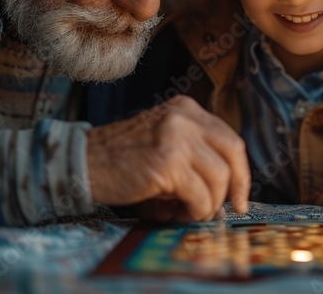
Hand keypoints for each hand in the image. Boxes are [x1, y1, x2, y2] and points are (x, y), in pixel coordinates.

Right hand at [85, 95, 249, 220]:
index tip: (239, 196)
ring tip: (186, 213)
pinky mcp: (169, 162)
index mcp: (186, 109)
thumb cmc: (121, 162)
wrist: (82, 163)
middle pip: (233, 152)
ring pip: (219, 178)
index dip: (240, 170)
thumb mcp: (163, 145)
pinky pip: (200, 196)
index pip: (229, 139)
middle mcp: (185, 117)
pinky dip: (194, 212)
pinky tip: (174, 214)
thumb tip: (227, 197)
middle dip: (237, 186)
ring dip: (208, 205)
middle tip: (232, 210)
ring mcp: (178, 137)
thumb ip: (194, 160)